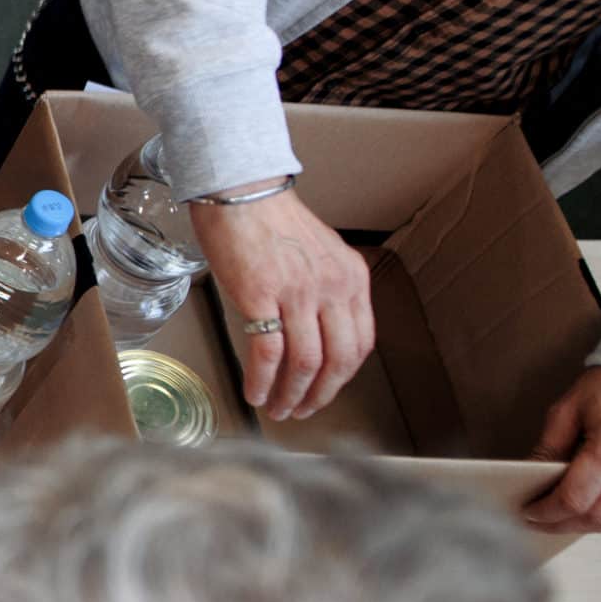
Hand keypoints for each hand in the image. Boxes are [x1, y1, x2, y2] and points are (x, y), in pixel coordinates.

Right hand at [190, 186, 373, 420]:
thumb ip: (325, 290)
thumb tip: (312, 332)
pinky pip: (267, 351)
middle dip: (320, 395)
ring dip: (290, 394)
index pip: (360, 344)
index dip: (343, 378)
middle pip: (337, 360)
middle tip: (301, 411)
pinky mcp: (260, 295)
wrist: (240, 190)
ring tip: (277, 408)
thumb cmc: (270, 219)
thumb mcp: (318, 254)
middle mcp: (331, 287)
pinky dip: (262, 380)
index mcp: (351, 278)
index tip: (325, 392)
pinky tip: (254, 392)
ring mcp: (297, 292)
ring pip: (305, 362)